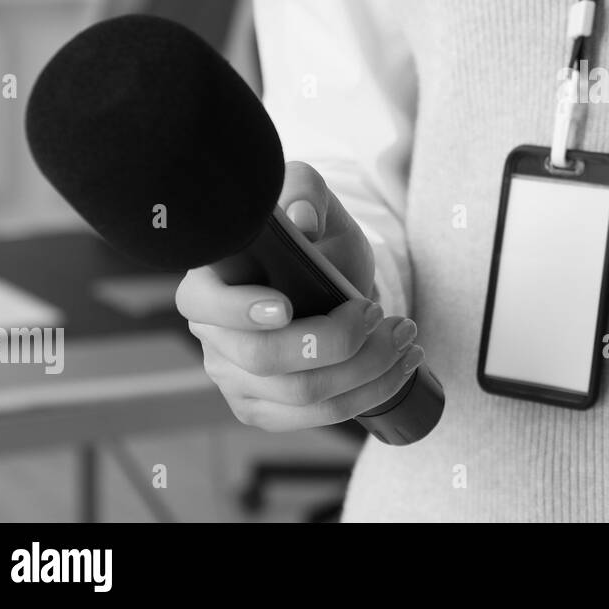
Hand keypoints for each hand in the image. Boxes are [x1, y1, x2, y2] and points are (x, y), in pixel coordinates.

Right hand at [176, 161, 422, 431]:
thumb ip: (303, 191)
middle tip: (380, 313)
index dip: (239, 311)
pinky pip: (317, 417)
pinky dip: (368, 393)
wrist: (336, 281)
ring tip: (405, 336)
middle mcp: (213, 337)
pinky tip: (399, 366)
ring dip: (366, 368)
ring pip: (300, 393)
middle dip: (336, 341)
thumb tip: (302, 220)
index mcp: (210, 283)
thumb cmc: (316, 238)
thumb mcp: (313, 199)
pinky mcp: (266, 409)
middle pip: (264, 359)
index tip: (287, 306)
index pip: (203, 304)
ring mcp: (236, 380)